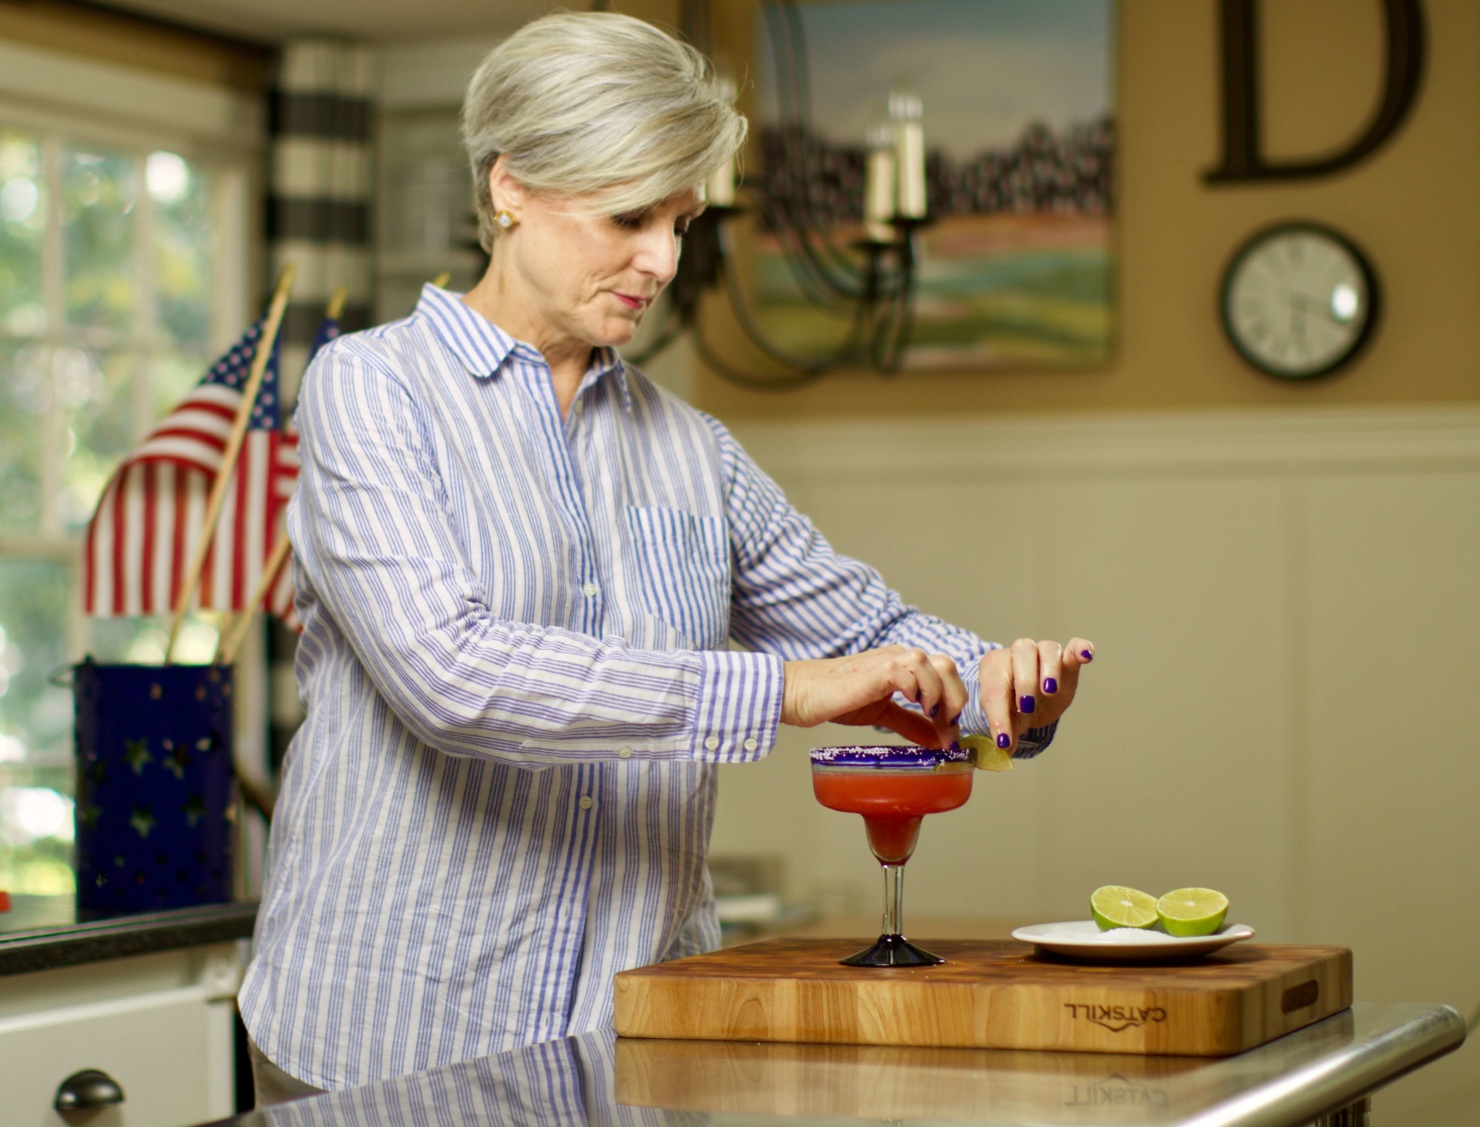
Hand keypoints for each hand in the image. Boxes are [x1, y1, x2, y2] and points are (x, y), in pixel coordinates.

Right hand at [782, 646, 967, 748]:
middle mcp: (898, 657)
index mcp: (903, 664)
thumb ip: (911, 722)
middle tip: (947, 728)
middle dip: (955, 698)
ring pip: (930, 662)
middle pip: (946, 664)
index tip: (952, 734)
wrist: (799, 692)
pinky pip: (905, 671)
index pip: (945, 672)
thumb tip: (938, 739)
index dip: (956, 701)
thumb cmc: (835, 698)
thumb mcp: (882, 714)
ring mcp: (885, 661)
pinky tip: (910, 705)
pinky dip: (915, 689)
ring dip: (937, 694)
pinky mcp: (871, 671)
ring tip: (930, 718)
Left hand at [980, 638, 1093, 752]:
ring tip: (1049, 691)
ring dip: (1049, 669)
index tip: (1003, 739)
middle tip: (1027, 707)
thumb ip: (1005, 732)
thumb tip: (1006, 750)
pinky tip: (1085, 657)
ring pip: (1047, 648)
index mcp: (994, 668)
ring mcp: (1043, 654)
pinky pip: (1074, 647)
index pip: (994, 687)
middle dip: (1025, 681)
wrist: (1027, 700)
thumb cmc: (1011, 707)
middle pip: (1022, 652)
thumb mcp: (1006, 721)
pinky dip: (1081, 648)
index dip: (998, 715)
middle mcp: (1017, 654)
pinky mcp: (1067, 662)